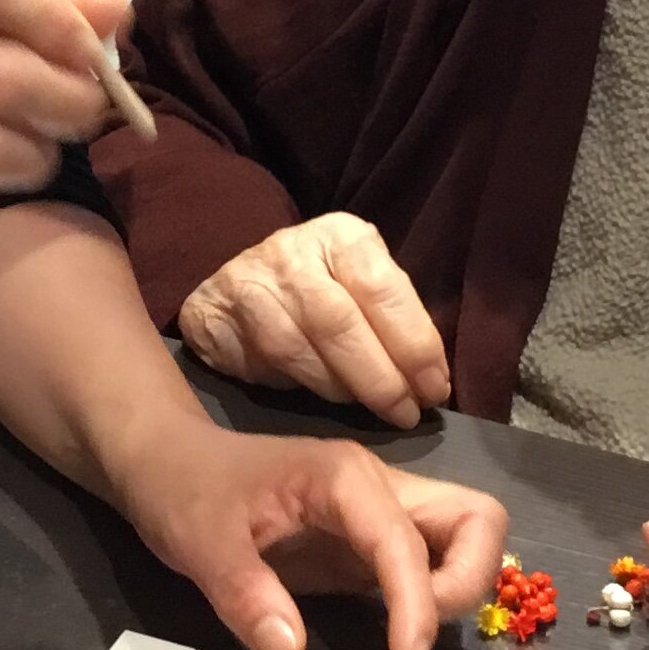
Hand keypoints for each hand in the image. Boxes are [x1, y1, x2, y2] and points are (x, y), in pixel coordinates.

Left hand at [115, 422, 505, 649]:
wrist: (168, 462)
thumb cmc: (184, 491)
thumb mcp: (198, 542)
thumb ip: (244, 594)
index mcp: (344, 479)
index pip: (407, 543)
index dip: (418, 606)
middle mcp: (379, 488)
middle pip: (478, 518)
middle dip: (468, 581)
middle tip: (418, 638)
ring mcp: (380, 513)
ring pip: (466, 536)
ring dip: (457, 589)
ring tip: (407, 638)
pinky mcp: (370, 542)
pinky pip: (430, 564)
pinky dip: (431, 599)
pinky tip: (396, 634)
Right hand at [177, 213, 451, 427]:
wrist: (240, 288)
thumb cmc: (322, 291)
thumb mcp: (363, 286)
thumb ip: (393, 319)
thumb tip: (432, 381)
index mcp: (341, 236)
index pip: (383, 288)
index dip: (414, 345)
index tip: (435, 389)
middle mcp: (293, 250)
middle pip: (339, 321)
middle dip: (380, 377)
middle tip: (406, 413)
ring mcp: (248, 280)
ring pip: (298, 348)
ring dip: (341, 388)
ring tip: (368, 410)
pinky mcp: (213, 313)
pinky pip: (262, 363)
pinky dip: (298, 386)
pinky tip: (319, 397)